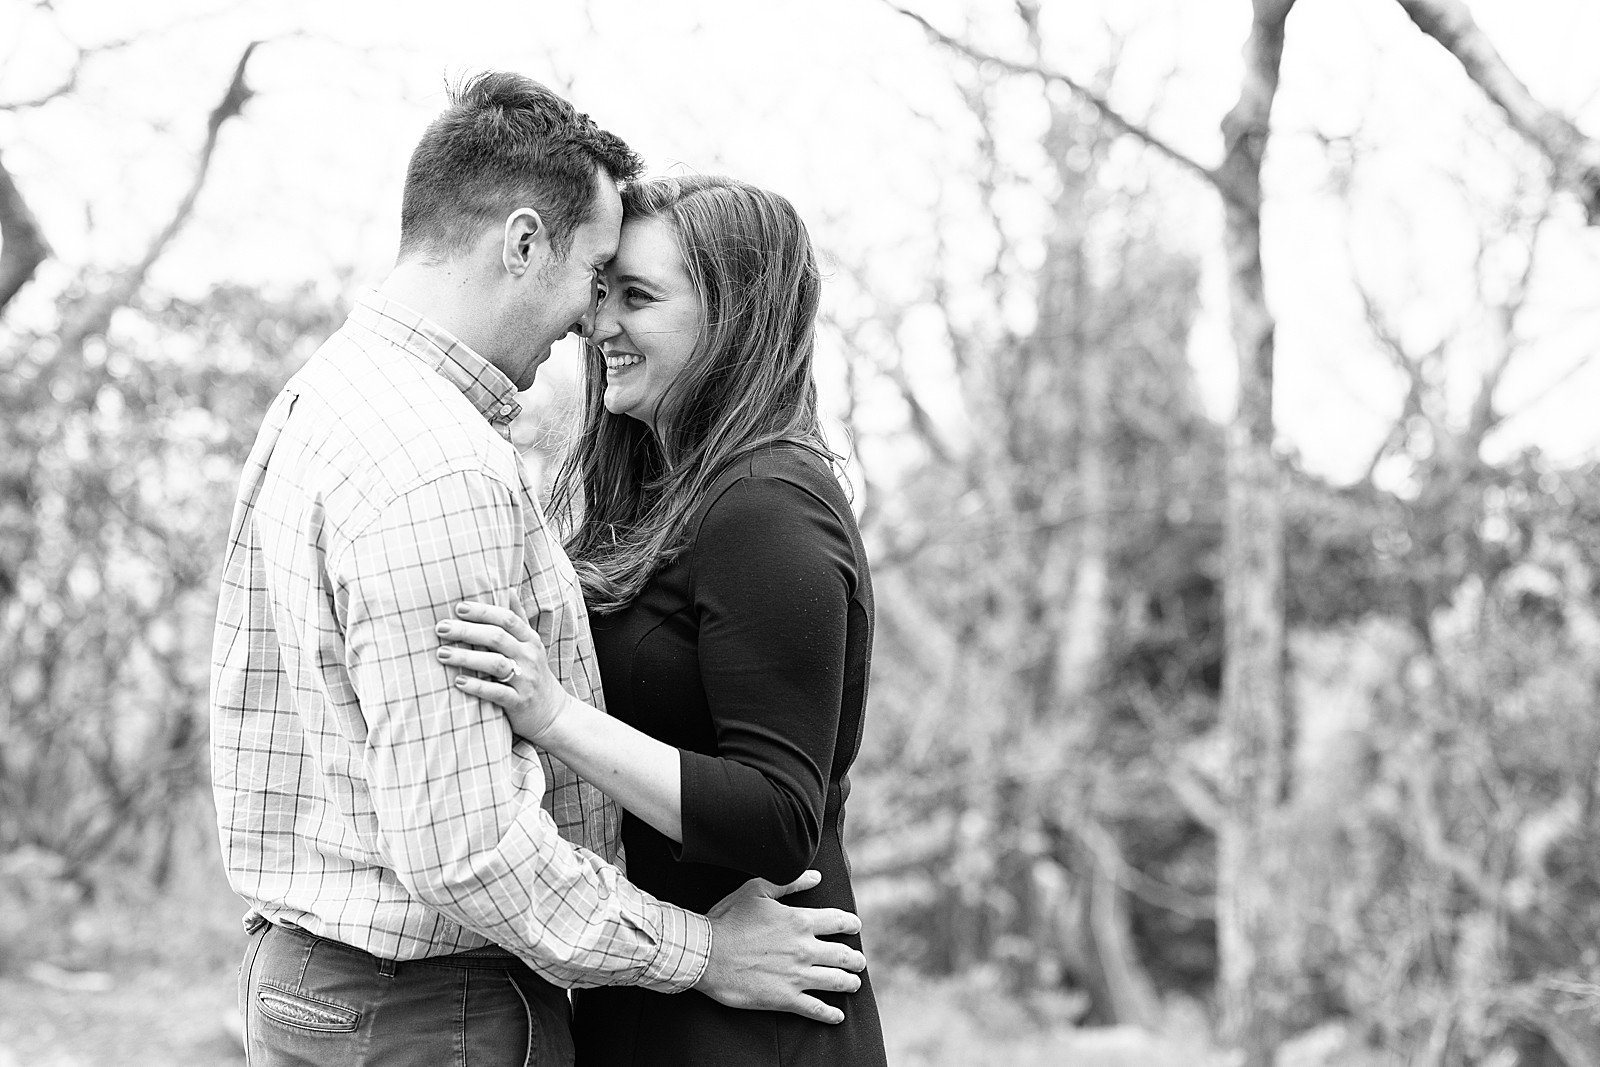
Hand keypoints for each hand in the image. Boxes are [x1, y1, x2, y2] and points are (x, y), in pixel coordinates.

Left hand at [435, 593, 568, 741]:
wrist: (553, 713)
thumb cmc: (533, 674)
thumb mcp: (531, 644)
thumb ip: (518, 618)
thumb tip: (508, 588)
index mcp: (530, 640)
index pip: (507, 619)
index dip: (483, 611)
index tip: (458, 607)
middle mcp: (530, 657)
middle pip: (498, 638)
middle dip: (467, 631)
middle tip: (441, 628)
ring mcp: (526, 680)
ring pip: (496, 664)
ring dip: (466, 657)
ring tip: (442, 653)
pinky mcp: (520, 702)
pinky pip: (497, 692)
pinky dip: (477, 686)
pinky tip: (458, 681)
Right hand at [695, 871, 865, 1023]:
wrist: (706, 953)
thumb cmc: (728, 919)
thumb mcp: (757, 890)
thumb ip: (790, 883)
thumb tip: (815, 876)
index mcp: (800, 921)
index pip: (838, 922)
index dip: (851, 924)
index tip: (855, 927)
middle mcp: (805, 949)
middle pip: (843, 955)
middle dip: (855, 959)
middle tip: (859, 961)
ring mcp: (797, 976)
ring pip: (836, 982)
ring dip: (849, 983)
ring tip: (854, 984)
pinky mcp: (786, 998)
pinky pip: (816, 1009)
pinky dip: (830, 1014)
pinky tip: (838, 1016)